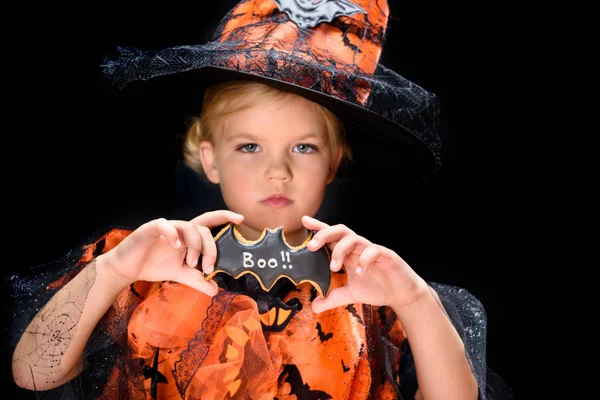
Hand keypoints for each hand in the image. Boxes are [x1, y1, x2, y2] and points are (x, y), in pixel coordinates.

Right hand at [103, 210, 243, 295]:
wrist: (127, 269)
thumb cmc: (154, 266)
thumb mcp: (180, 275)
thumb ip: (198, 280)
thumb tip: (216, 290)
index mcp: (187, 236)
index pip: (209, 222)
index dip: (225, 217)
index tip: (240, 219)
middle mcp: (179, 228)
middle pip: (203, 229)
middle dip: (211, 248)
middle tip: (208, 268)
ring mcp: (166, 227)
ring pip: (188, 226)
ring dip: (195, 246)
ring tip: (190, 263)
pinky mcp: (150, 229)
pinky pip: (165, 225)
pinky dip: (173, 234)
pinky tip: (176, 247)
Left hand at [302, 215, 428, 313]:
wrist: (401, 295)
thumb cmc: (377, 288)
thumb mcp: (350, 295)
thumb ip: (332, 298)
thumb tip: (313, 306)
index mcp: (348, 253)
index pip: (332, 236)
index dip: (319, 227)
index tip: (304, 221)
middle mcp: (358, 248)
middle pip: (340, 231)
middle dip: (324, 234)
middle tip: (312, 246)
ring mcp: (372, 250)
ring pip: (354, 238)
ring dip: (340, 250)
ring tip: (334, 268)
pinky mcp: (386, 256)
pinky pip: (374, 250)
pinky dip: (364, 259)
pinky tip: (359, 272)